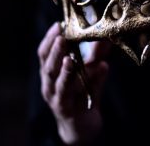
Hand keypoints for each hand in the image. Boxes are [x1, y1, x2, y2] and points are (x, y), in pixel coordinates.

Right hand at [38, 22, 109, 144]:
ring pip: (59, 84)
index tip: (58, 24)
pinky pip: (79, 95)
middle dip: (55, 51)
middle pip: (48, 67)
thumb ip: (95, 54)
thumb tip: (105, 34)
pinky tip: (102, 68)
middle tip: (63, 37)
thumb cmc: (81, 93)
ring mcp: (57, 99)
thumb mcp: (88, 70)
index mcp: (49, 72)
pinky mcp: (69, 110)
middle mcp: (49, 85)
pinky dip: (91, 80)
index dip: (49, 39)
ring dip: (66, 70)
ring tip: (70, 59)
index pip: (43, 53)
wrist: (82, 124)